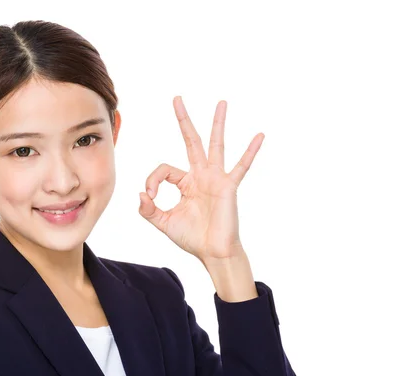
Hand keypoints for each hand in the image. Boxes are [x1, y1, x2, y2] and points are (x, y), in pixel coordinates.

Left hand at [139, 97, 263, 264]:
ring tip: (221, 103)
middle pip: (191, 141)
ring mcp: (216, 179)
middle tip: (177, 99)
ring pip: (216, 145)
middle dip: (183, 120)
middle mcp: (200, 176)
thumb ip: (148, 210)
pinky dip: (250, 152)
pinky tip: (259, 136)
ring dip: (217, 124)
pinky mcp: (228, 187)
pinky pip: (241, 167)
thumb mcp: (163, 222)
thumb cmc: (192, 237)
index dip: (152, 180)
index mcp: (185, 182)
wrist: (213, 252)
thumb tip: (140, 194)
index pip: (163, 169)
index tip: (149, 195)